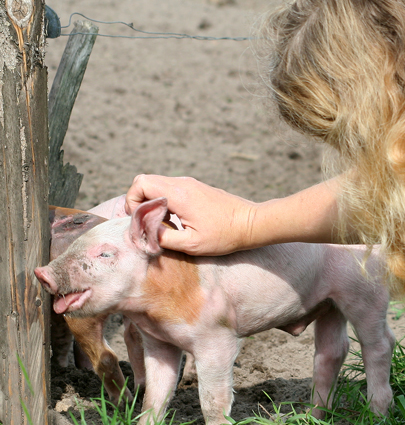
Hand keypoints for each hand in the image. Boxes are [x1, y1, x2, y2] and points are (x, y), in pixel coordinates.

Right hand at [125, 175, 256, 254]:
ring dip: (153, 202)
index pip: (140, 184)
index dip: (133, 202)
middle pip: (145, 180)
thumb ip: (163, 238)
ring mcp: (190, 183)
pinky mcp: (196, 187)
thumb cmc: (224, 236)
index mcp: (179, 194)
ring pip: (157, 184)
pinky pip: (170, 188)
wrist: (252, 223)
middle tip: (149, 223)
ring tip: (165, 224)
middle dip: (139, 201)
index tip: (141, 221)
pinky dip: (165, 201)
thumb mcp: (192, 244)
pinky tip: (176, 220)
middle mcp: (183, 183)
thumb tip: (144, 233)